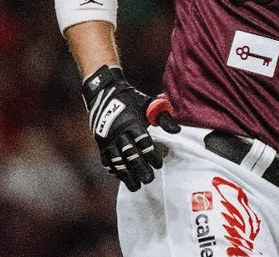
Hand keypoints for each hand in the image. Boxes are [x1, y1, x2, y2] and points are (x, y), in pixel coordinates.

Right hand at [81, 66, 178, 190]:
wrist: (104, 93)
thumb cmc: (130, 99)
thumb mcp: (148, 103)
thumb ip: (163, 117)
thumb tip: (177, 130)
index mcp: (132, 123)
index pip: (144, 143)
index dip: (152, 155)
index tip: (158, 164)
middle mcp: (119, 133)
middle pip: (131, 155)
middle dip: (140, 169)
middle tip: (149, 179)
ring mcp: (108, 139)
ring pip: (118, 161)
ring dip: (127, 175)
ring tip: (136, 186)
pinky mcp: (101, 143)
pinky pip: (107, 160)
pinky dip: (114, 170)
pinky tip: (122, 178)